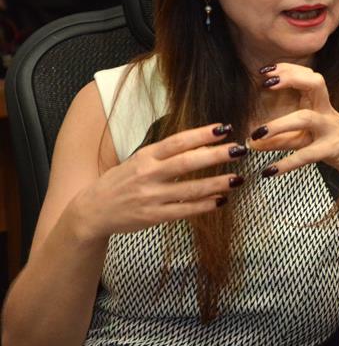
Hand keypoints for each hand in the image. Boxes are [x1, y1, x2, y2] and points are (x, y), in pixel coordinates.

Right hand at [70, 124, 244, 242]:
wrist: (92, 211)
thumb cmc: (122, 180)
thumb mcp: (139, 159)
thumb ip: (166, 153)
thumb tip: (203, 143)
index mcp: (145, 156)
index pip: (177, 142)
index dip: (201, 134)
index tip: (224, 128)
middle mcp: (148, 174)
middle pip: (187, 163)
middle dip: (216, 156)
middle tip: (240, 150)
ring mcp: (150, 197)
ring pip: (189, 189)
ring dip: (216, 183)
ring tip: (237, 178)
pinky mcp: (153, 216)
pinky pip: (184, 211)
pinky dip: (204, 206)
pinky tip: (221, 200)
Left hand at [249, 64, 338, 207]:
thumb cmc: (337, 147)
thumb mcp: (307, 140)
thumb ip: (281, 139)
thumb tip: (252, 143)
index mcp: (321, 105)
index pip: (308, 76)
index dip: (288, 69)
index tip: (265, 71)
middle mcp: (327, 112)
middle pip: (315, 83)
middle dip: (291, 78)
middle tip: (266, 83)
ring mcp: (332, 129)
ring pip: (306, 118)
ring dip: (279, 124)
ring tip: (257, 134)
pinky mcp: (334, 149)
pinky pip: (308, 154)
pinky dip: (287, 163)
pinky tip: (269, 170)